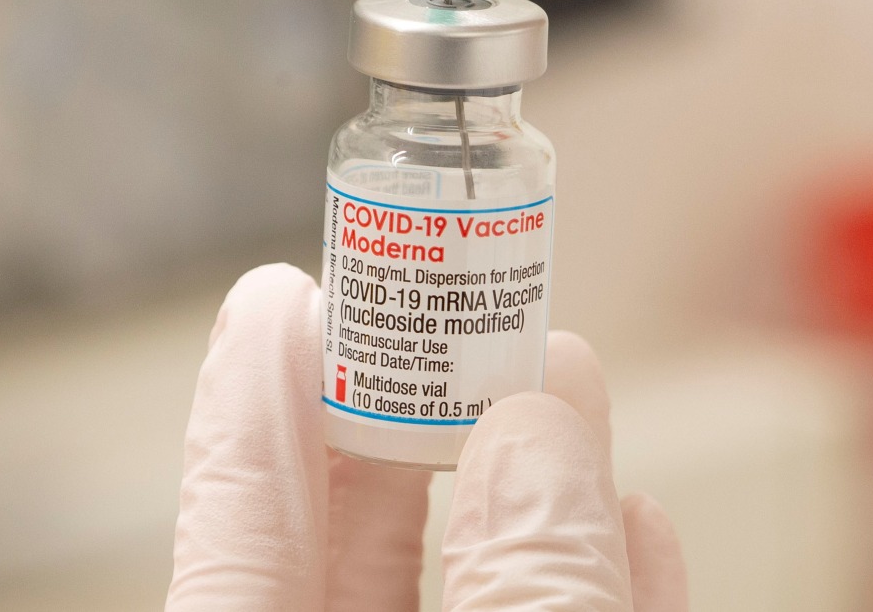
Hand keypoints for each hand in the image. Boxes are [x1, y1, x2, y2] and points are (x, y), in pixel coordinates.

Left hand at [165, 263, 687, 610]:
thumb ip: (523, 593)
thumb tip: (539, 436)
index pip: (238, 509)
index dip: (256, 390)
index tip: (276, 292)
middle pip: (347, 533)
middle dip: (411, 410)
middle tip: (445, 311)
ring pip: (466, 589)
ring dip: (527, 489)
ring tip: (565, 387)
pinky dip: (592, 588)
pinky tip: (634, 528)